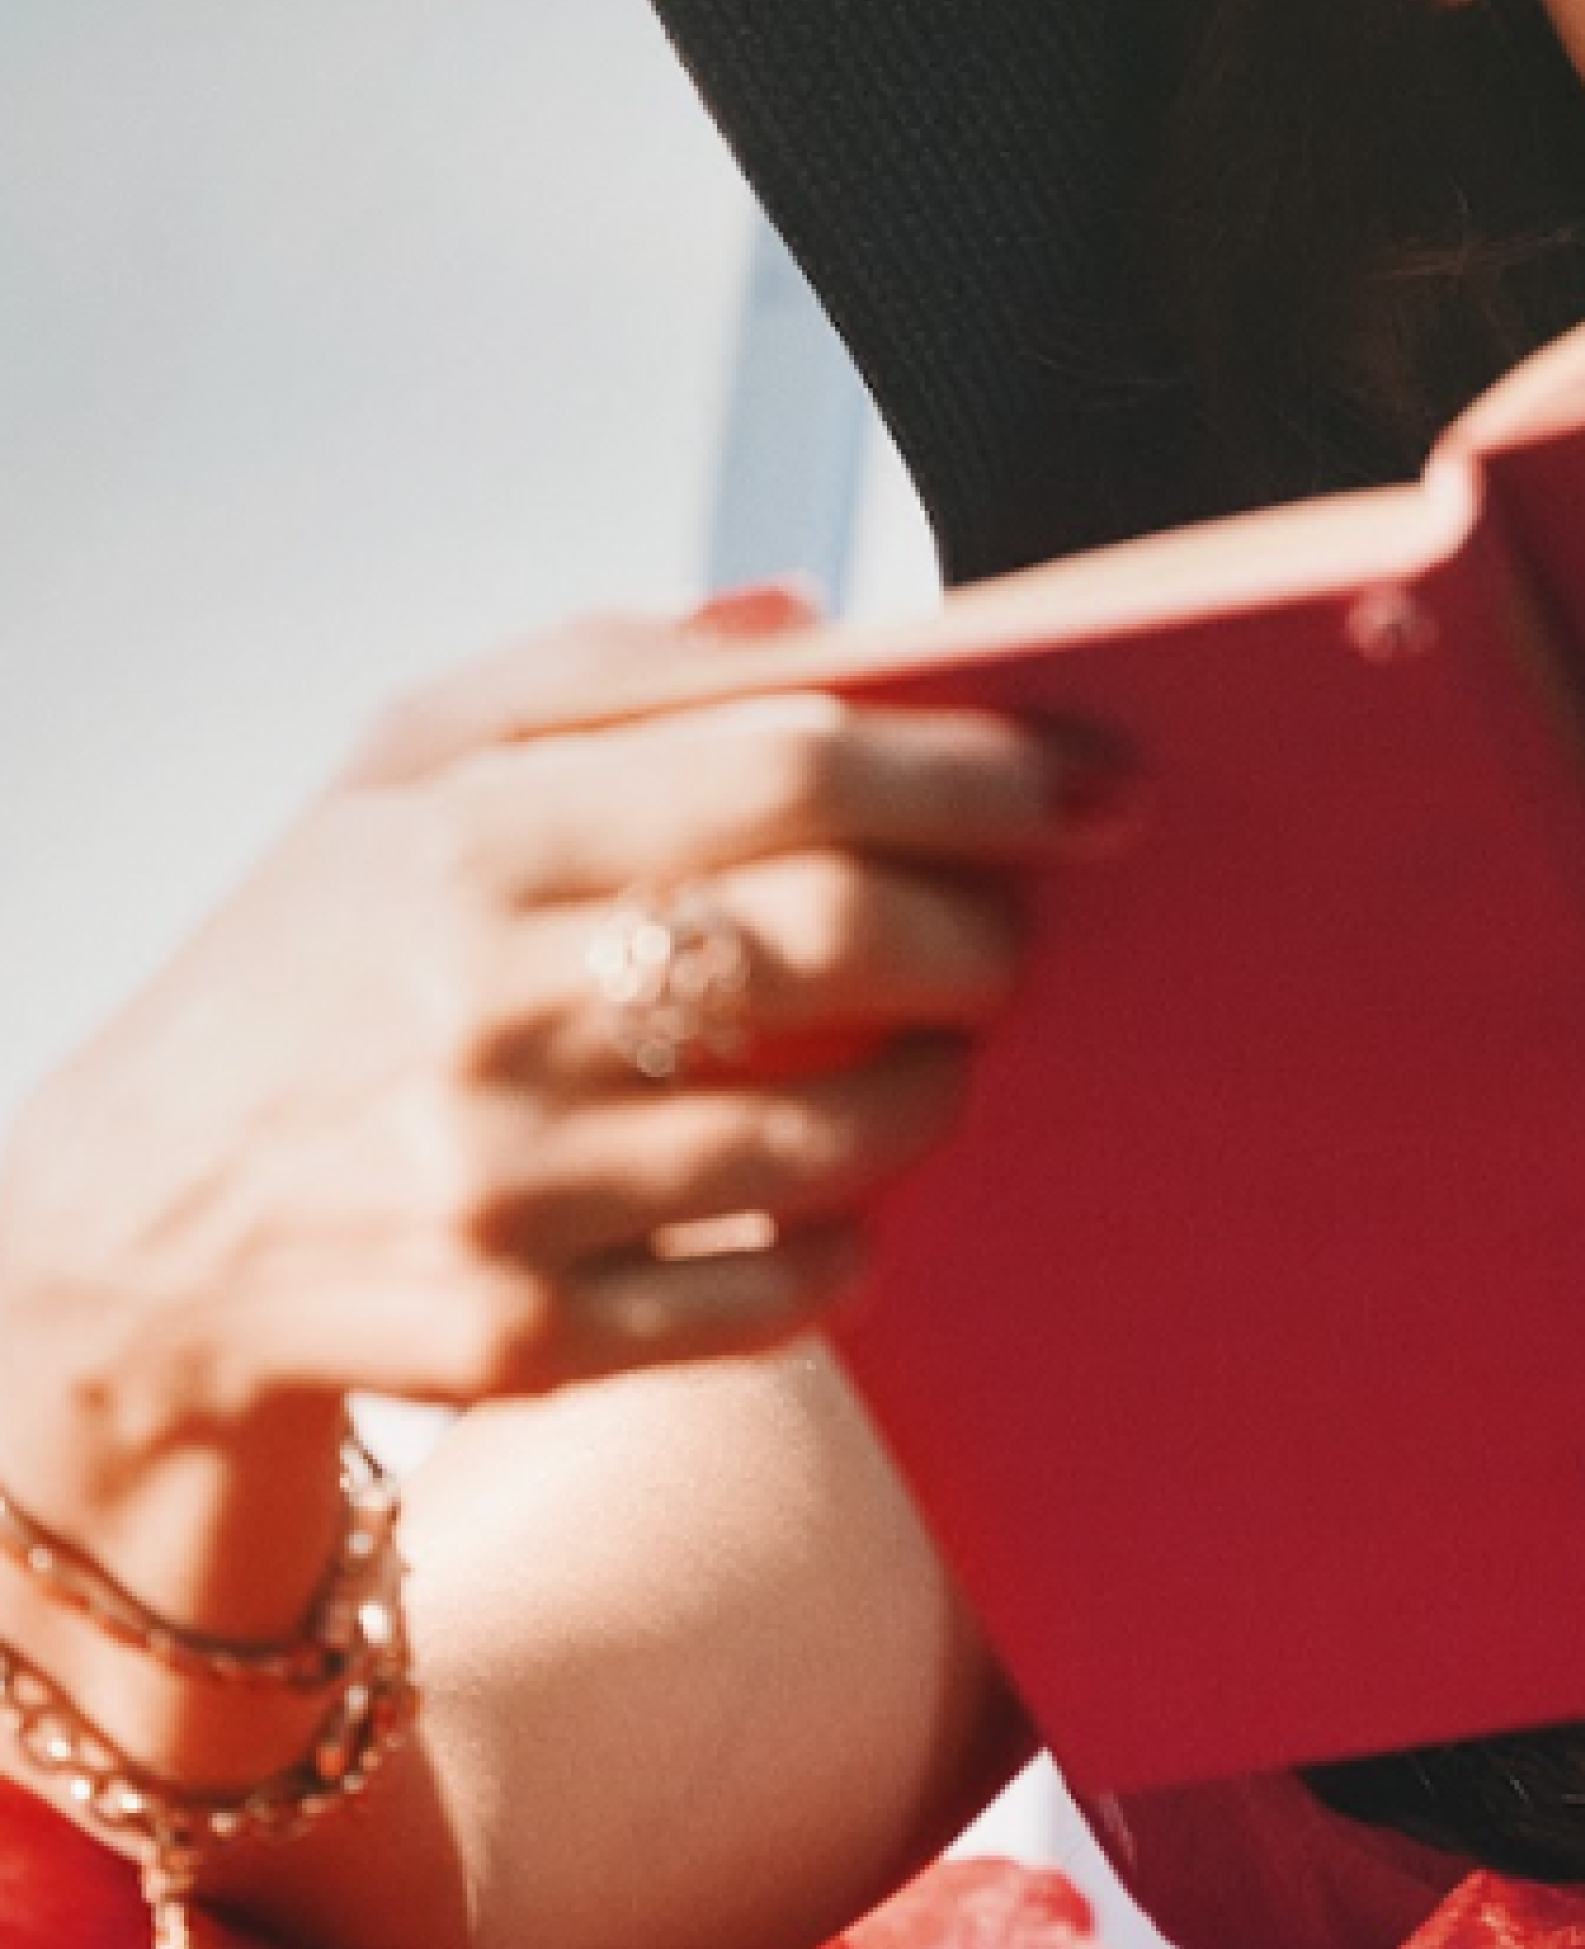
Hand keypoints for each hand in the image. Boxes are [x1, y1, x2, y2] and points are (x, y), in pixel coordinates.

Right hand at [0, 597, 1111, 1493]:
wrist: (122, 1238)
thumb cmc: (309, 972)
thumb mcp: (399, 780)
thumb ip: (597, 676)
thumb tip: (802, 610)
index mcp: (466, 833)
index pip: (789, 763)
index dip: (976, 769)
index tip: (1097, 780)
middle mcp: (479, 1002)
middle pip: (838, 935)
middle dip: (985, 932)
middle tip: (1022, 933)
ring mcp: (499, 1183)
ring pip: (837, 1129)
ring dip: (938, 1088)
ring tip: (941, 1056)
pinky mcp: (516, 1338)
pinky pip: (777, 1294)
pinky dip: (848, 1247)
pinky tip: (842, 1205)